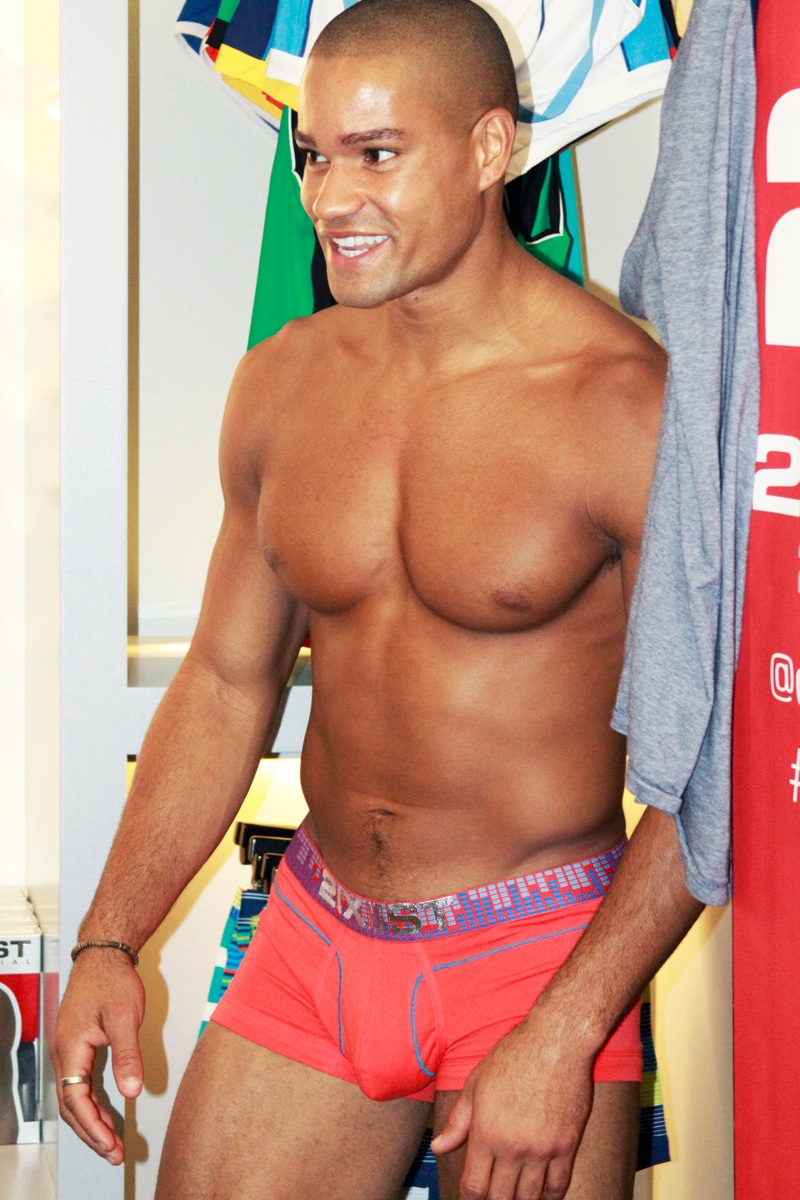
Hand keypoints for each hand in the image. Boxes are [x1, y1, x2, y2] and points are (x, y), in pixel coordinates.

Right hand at [50, 950, 145, 1163]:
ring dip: (91, 1122)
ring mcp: (68, 1050)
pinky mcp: (77, 1046)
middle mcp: (64, 1052)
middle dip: (92, 1133)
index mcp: (71, 1048)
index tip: (109, 1145)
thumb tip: (131, 1090)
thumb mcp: (125, 1018)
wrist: (103, 955)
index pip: (76, 1099)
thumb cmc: (111, 980)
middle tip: (113, 1154)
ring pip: (74, 1097)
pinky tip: (107, 1115)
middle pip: (72, 1106)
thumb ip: (127, 1055)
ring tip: (112, 1144)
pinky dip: (91, 1104)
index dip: (93, 1126)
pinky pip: (80, 1084)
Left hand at [430, 1012, 593, 1199]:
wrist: (556, 1041)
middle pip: (501, 1198)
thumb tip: (439, 1146)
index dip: (471, 1199)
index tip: (472, 1197)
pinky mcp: (567, 1145)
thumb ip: (458, 1120)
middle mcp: (514, 1146)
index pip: (475, 1187)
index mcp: (487, 1132)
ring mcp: (543, 1149)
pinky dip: (549, 1196)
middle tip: (494, 1195)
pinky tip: (542, 1194)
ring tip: (515, 1194)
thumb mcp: (476, 1083)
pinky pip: (559, 1185)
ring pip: (530, 1197)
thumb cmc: (514, 1056)